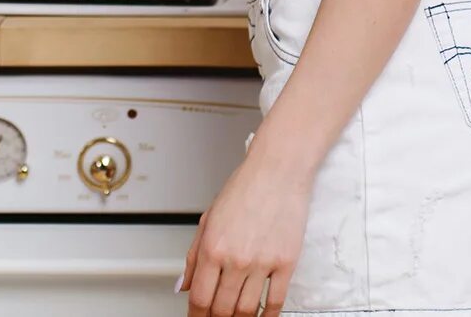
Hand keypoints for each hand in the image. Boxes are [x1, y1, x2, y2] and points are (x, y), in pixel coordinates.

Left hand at [180, 149, 308, 316]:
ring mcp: (262, 263)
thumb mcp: (209, 218)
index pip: (199, 299)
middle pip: (222, 310)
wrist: (279, 169)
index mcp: (212, 248)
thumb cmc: (246, 187)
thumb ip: (194, 256)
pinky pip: (275, 301)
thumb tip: (184, 285)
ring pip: (246, 310)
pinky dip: (267, 316)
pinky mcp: (286, 262)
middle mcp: (235, 259)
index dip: (197, 316)